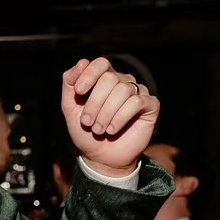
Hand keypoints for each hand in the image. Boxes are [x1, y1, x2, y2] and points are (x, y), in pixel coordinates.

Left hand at [61, 57, 159, 177]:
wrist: (101, 157)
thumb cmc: (85, 132)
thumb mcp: (70, 108)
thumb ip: (69, 84)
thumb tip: (82, 61)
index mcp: (104, 79)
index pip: (101, 63)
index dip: (89, 74)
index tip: (79, 92)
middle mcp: (123, 81)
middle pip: (110, 78)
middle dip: (95, 102)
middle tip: (88, 122)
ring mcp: (138, 92)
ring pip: (123, 90)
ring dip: (106, 113)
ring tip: (98, 129)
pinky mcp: (150, 105)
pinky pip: (136, 102)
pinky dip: (120, 118)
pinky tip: (112, 130)